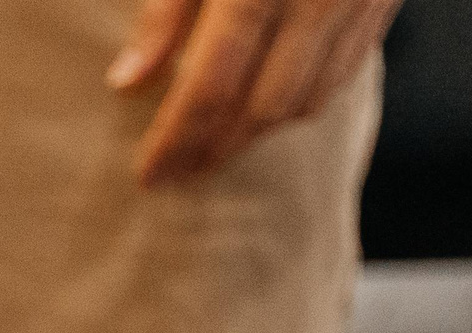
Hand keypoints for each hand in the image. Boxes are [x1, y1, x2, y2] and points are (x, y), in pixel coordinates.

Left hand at [111, 0, 398, 185]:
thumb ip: (166, 9)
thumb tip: (127, 84)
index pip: (212, 85)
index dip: (178, 139)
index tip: (149, 177)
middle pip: (263, 106)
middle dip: (216, 150)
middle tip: (176, 177)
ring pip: (308, 98)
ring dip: (256, 135)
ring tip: (212, 151)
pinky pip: (344, 71)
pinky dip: (300, 101)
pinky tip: (264, 111)